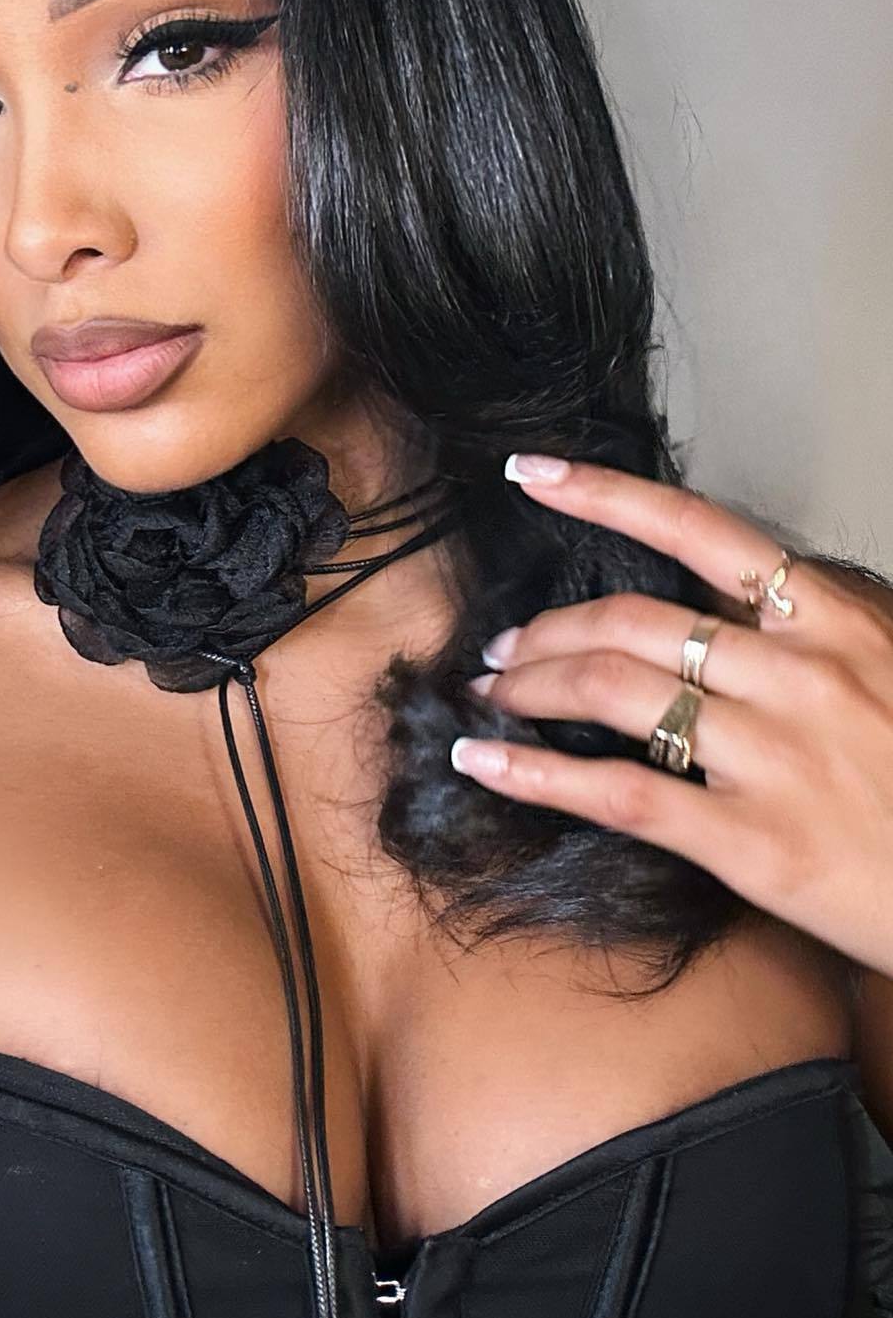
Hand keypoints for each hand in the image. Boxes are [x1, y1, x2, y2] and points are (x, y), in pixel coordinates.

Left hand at [452, 453, 892, 979]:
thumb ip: (812, 626)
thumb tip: (725, 599)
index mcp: (832, 620)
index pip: (699, 530)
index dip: (604, 494)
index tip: (533, 475)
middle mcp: (799, 674)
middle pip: (631, 621)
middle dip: (547, 630)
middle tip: (504, 647)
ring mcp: (774, 756)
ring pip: (613, 690)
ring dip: (531, 685)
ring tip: (492, 695)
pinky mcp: (753, 842)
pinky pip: (620, 792)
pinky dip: (535, 773)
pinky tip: (484, 763)